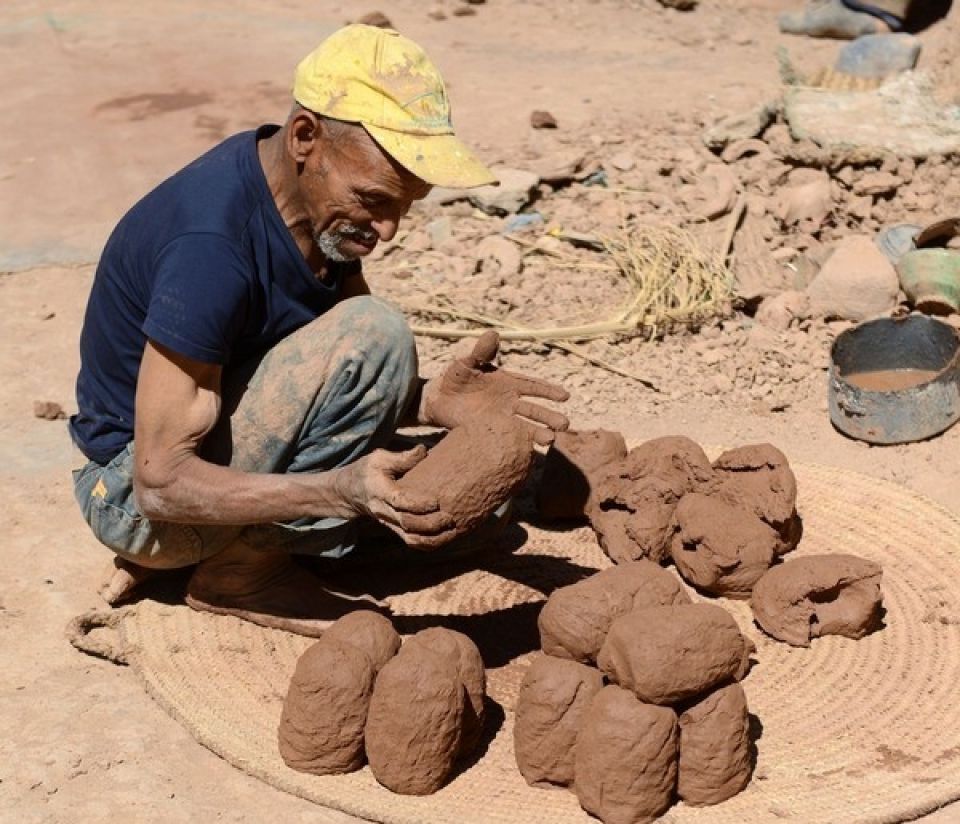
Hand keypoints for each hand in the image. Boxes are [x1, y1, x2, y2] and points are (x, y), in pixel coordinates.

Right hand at [334, 446, 457, 548]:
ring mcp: (390, 523)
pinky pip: (412, 542)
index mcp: (380, 491)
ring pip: (410, 538)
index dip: (418, 504)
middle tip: (448, 518)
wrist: (351, 492)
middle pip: (407, 523)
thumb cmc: (368, 471)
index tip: (435, 502)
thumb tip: (424, 451)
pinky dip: (429, 544)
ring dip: (432, 539)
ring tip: (451, 532)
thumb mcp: (379, 459)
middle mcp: (384, 510)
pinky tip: (446, 537)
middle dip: (430, 524)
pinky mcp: (396, 529)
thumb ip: (402, 458)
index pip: (399, 501)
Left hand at [419, 331, 569, 444]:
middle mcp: (509, 402)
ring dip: (539, 432)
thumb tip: (492, 334)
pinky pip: (509, 439)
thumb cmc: (454, 377)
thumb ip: (480, 352)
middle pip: (534, 410)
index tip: (565, 396)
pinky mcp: (490, 432)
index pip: (533, 387)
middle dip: (549, 417)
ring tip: (551, 440)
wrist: (437, 399)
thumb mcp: (466, 362)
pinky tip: (532, 450)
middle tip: (565, 425)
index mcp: (508, 383)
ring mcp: (501, 419)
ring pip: (525, 426)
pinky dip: (520, 443)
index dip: (549, 391)